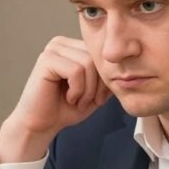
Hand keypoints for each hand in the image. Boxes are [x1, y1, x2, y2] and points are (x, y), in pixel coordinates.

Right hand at [0, 37, 111, 162]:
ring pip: (88, 64)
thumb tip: (126, 68)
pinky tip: (68, 98)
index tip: (97, 98)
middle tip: (87, 102)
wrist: (42, 125)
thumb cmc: (65, 108)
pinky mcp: (46, 60)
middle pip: (96, 58)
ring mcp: (53, 49)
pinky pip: (75, 71)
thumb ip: (108, 77)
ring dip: (87, 90)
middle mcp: (62, 43)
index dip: (104, 79)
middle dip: (97, 85)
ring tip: (77, 101)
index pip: (101, 55)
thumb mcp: (95, 91)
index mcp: (73, 47)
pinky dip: (77, 90)